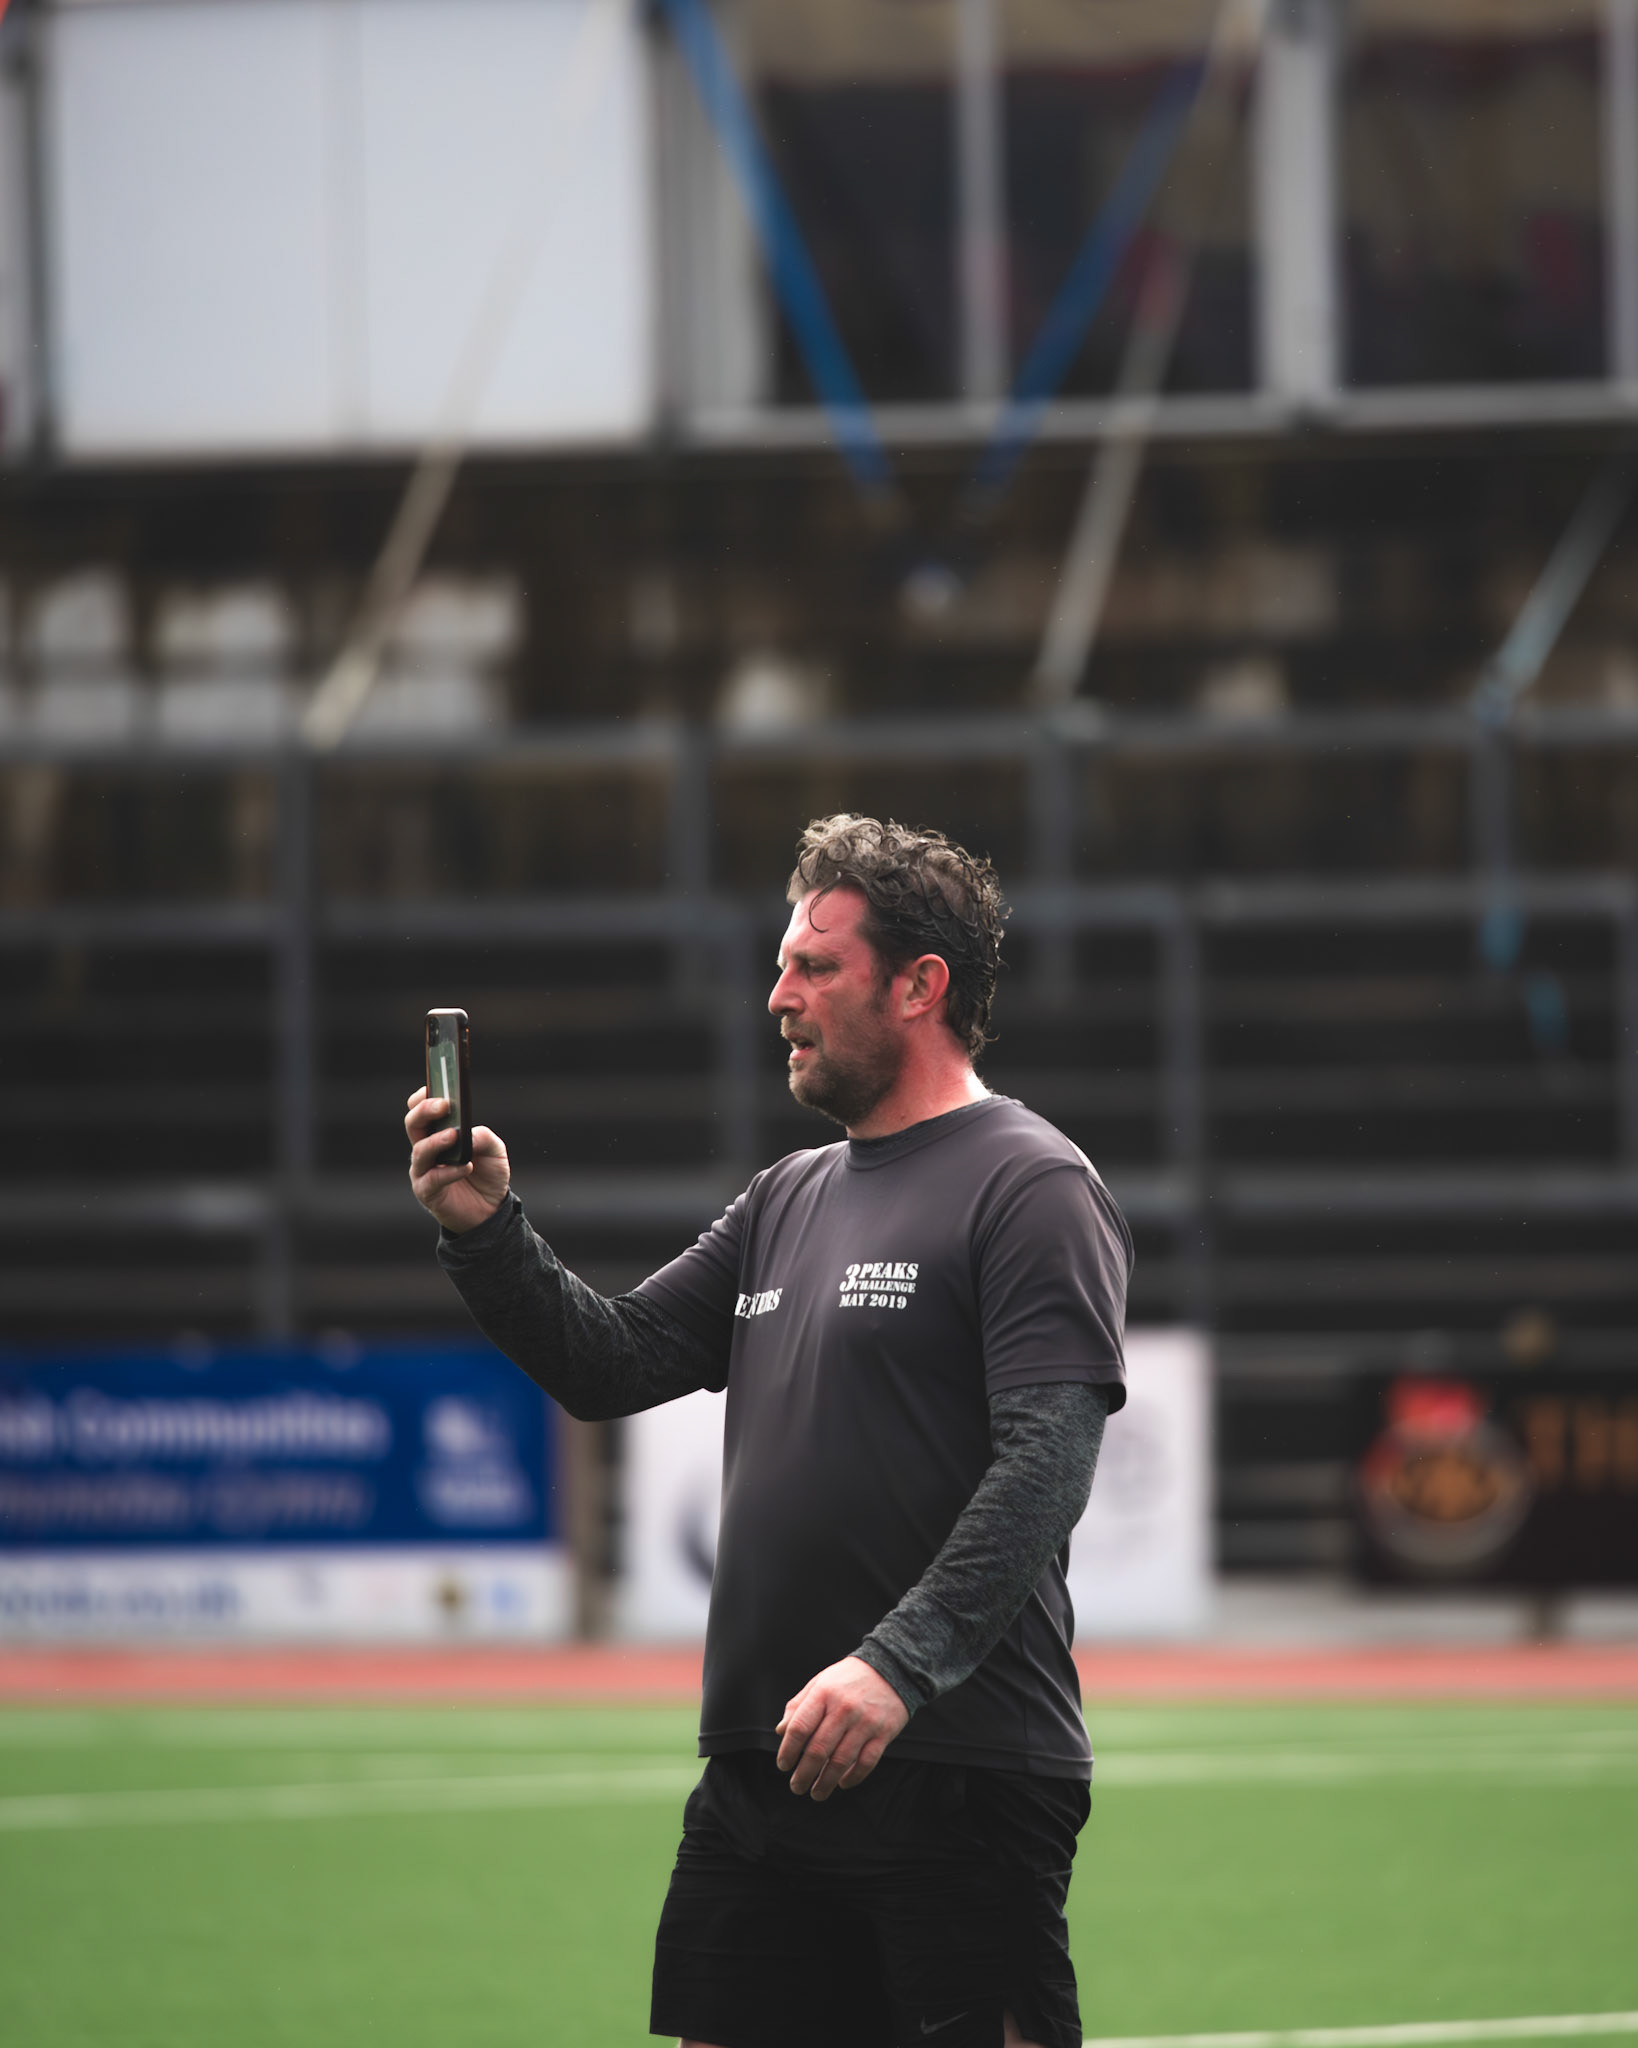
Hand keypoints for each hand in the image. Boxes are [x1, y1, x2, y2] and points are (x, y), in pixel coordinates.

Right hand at [405, 1086, 510, 1233]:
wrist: (491, 1210)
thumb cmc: (488, 1174)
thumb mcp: (495, 1151)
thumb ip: (484, 1137)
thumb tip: (469, 1133)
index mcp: (437, 1133)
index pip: (419, 1109)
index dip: (422, 1097)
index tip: (434, 1086)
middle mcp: (425, 1149)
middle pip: (413, 1123)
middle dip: (425, 1111)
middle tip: (444, 1105)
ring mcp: (423, 1170)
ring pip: (419, 1150)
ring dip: (436, 1141)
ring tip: (454, 1135)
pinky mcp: (427, 1192)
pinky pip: (432, 1179)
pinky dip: (448, 1172)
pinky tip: (465, 1167)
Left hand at [775, 1655, 908, 1800]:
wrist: (892, 1666)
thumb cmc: (849, 1678)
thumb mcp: (820, 1682)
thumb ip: (798, 1705)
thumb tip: (781, 1732)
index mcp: (824, 1693)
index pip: (799, 1728)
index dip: (788, 1750)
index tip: (783, 1765)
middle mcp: (844, 1708)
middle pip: (818, 1749)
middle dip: (804, 1773)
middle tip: (796, 1787)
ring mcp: (865, 1722)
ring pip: (841, 1761)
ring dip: (825, 1782)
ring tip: (816, 1793)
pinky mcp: (883, 1733)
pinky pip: (867, 1762)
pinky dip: (853, 1777)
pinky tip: (843, 1783)